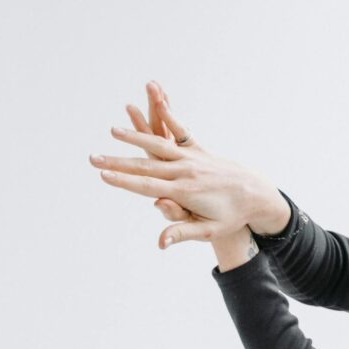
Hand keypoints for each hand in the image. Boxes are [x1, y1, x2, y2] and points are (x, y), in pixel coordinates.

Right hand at [89, 81, 289, 248]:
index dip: (123, 181)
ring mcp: (192, 158)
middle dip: (117, 162)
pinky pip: (180, 132)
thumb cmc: (231, 217)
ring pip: (158, 145)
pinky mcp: (198, 150)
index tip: (103, 175)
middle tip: (93, 158)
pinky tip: (156, 105)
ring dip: (135, 137)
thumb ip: (182, 233)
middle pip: (145, 166)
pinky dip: (168, 118)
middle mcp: (185, 171)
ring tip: (112, 131)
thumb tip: (160, 243)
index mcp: (185, 192)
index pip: (147, 187)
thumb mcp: (209, 230)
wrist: (256, 194)